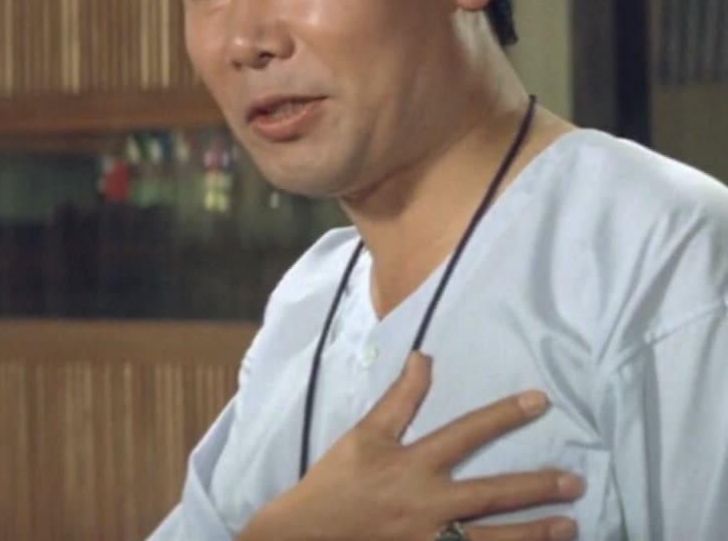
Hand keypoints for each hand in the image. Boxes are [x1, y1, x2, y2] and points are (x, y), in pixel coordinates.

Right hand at [239, 351, 582, 540]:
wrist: (306, 536)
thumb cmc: (335, 482)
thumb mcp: (363, 435)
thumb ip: (400, 400)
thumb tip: (424, 357)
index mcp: (411, 464)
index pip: (466, 433)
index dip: (504, 415)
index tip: (539, 401)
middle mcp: (427, 503)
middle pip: (493, 494)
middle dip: (537, 488)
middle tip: (574, 482)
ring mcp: (430, 539)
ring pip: (493, 538)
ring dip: (534, 533)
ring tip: (569, 525)